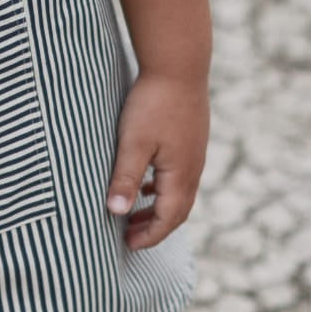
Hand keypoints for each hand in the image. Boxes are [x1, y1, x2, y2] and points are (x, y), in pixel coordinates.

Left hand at [106, 72, 207, 249]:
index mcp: (181, 175)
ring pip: (178, 193)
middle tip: (129, 238)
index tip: (128, 246)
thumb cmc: (153, 104)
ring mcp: (194, 154)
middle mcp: (193, 169)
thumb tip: (116, 213)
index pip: (169, 218)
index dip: (150, 235)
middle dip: (154, 227)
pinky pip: (178, 175)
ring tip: (133, 215)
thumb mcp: (133, 143)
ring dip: (158, 208)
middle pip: (177, 210)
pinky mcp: (190, 140)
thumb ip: (125, 178)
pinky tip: (145, 182)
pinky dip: (161, 188)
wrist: (178, 65)